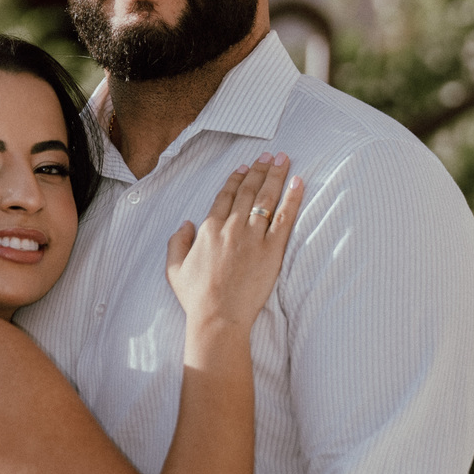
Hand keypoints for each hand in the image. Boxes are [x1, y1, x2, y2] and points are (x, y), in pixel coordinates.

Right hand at [166, 153, 301, 331]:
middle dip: (259, 169)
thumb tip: (186, 223)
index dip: (236, 179)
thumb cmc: (196, 298)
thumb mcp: (174, 269)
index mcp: (208, 229)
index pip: (225, 196)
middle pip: (248, 191)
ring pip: (266, 198)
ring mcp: (252, 237)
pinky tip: (298, 182)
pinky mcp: (272, 250)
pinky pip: (284, 218)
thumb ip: (177, 242)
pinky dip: (292, 198)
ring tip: (283, 159)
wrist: (218, 318)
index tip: (244, 167)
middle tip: (268, 156)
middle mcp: (231, 227)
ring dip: (275, 175)